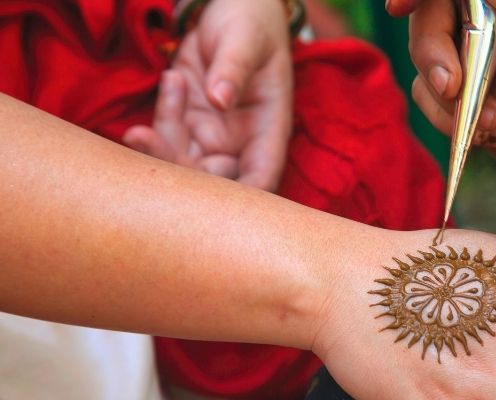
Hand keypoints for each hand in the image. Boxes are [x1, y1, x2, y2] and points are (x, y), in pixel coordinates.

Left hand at [123, 0, 292, 189]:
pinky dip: (161, 116)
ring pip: (183, 164)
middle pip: (213, 181)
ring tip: (164, 92)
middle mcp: (242, 143)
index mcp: (269, 130)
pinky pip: (167, 137)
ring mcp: (213, 135)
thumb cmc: (251, 20)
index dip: (238, 200)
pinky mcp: (188, 122)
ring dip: (160, 143)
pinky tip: (173, 78)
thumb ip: (234, 67)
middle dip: (177, 168)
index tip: (202, 200)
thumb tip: (221, 99)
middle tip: (143, 136)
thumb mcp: (246, 38)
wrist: (230, 3)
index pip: (260, 180)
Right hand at [387, 0, 495, 191]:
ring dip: (447, 94)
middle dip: (434, 53)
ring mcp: (473, 53)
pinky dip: (448, 117)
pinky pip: (427, 95)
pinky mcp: (463, 91)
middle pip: (427, 15)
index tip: (397, 7)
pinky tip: (486, 127)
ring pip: (422, 57)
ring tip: (491, 116)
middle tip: (453, 85)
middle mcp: (489, 13)